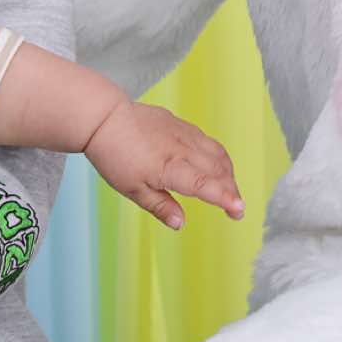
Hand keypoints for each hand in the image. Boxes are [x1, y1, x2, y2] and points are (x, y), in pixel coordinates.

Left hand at [84, 101, 244, 229]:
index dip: (224, 198)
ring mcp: (183, 133)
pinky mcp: (180, 124)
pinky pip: (207, 140)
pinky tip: (216, 166)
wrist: (103, 118)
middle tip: (235, 210)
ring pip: (217, 154)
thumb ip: (160, 206)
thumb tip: (180, 223)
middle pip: (218, 171)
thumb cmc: (114, 155)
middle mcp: (181, 148)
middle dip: (231, 191)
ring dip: (228, 174)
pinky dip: (218, 156)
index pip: (205, 185)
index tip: (238, 210)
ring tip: (229, 190)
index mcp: (169, 167)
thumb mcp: (132, 189)